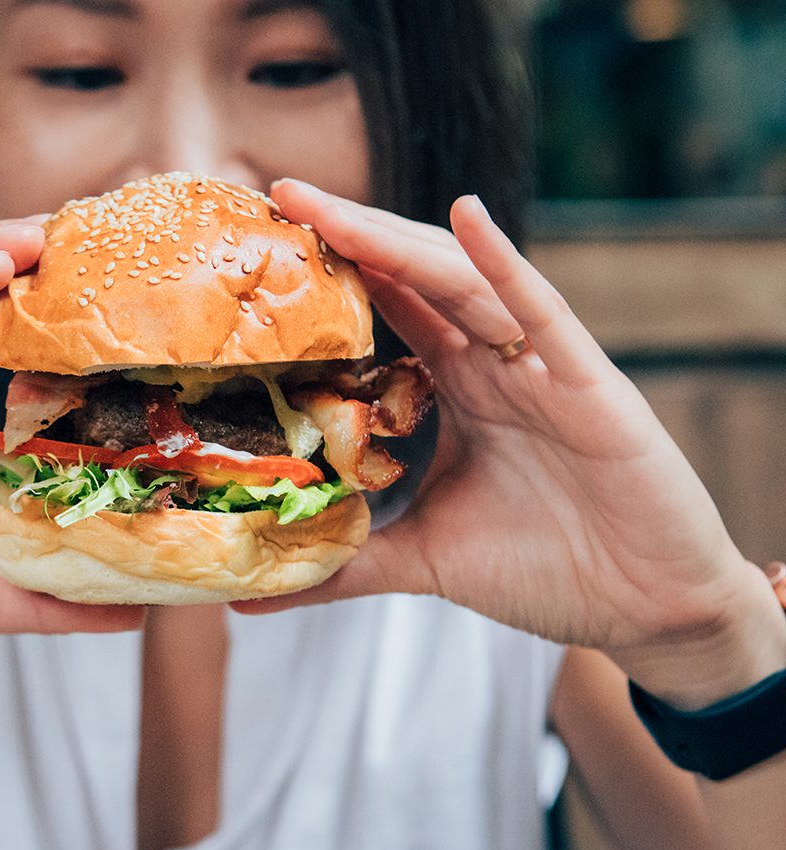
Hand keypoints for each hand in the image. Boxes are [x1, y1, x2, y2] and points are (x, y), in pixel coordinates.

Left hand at [246, 180, 784, 704]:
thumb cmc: (546, 571)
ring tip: (330, 207)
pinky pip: (543, 315)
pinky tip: (465, 222)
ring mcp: (542, 369)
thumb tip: (250, 596)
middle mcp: (496, 366)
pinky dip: (505, 267)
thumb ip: (344, 563)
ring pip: (463, 285)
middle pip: (414, 280)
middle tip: (280, 195)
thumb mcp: (423, 561)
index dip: (334, 276)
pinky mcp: (591, 387)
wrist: (644, 609)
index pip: (389, 315)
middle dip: (350, 236)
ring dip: (398, 241)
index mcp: (460, 392)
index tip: (264, 249)